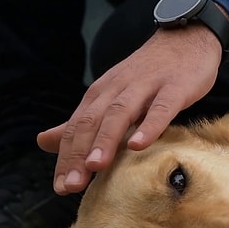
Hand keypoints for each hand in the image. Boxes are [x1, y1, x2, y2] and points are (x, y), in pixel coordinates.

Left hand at [37, 24, 221, 194]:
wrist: (186, 40)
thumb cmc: (149, 75)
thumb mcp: (111, 96)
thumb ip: (81, 122)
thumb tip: (42, 142)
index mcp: (101, 95)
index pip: (76, 128)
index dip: (66, 158)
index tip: (60, 187)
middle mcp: (118, 89)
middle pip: (92, 122)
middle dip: (79, 154)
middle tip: (72, 185)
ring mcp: (146, 87)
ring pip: (120, 114)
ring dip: (106, 139)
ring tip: (95, 166)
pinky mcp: (174, 87)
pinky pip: (161, 108)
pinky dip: (149, 126)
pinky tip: (139, 145)